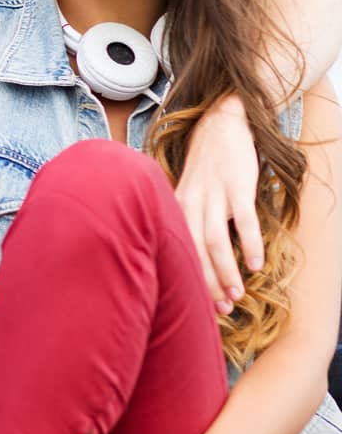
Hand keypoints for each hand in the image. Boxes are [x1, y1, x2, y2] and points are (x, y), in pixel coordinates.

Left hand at [175, 93, 260, 313]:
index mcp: (176, 207)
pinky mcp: (236, 186)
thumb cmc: (206, 166)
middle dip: (207, 282)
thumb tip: (197, 258)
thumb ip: (190, 221)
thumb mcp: (189, 193)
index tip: (201, 306)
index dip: (190, 279)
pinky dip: (250, 244)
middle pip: (194, 250)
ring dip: (226, 270)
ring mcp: (213, 194)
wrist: (220, 124)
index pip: (179, 249)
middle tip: (221, 309)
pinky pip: (242, 220)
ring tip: (237, 294)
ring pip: (215, 240)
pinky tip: (256, 265)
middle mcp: (190, 202)